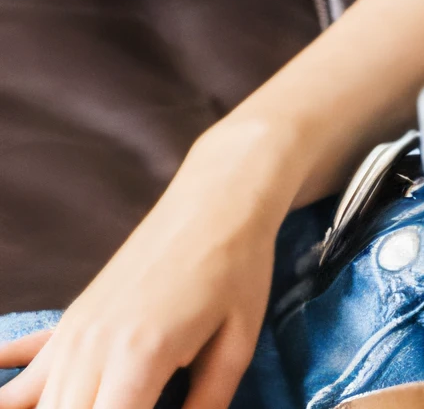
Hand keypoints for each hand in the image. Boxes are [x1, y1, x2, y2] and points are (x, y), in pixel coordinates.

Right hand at [0, 120, 293, 408]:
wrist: (218, 198)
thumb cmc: (237, 268)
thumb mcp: (236, 345)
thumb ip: (205, 405)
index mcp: (138, 358)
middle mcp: (93, 348)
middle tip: (131, 405)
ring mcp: (75, 332)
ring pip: (44, 405)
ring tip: (101, 400)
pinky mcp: (72, 319)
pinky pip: (25, 370)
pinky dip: (16, 398)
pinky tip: (17, 392)